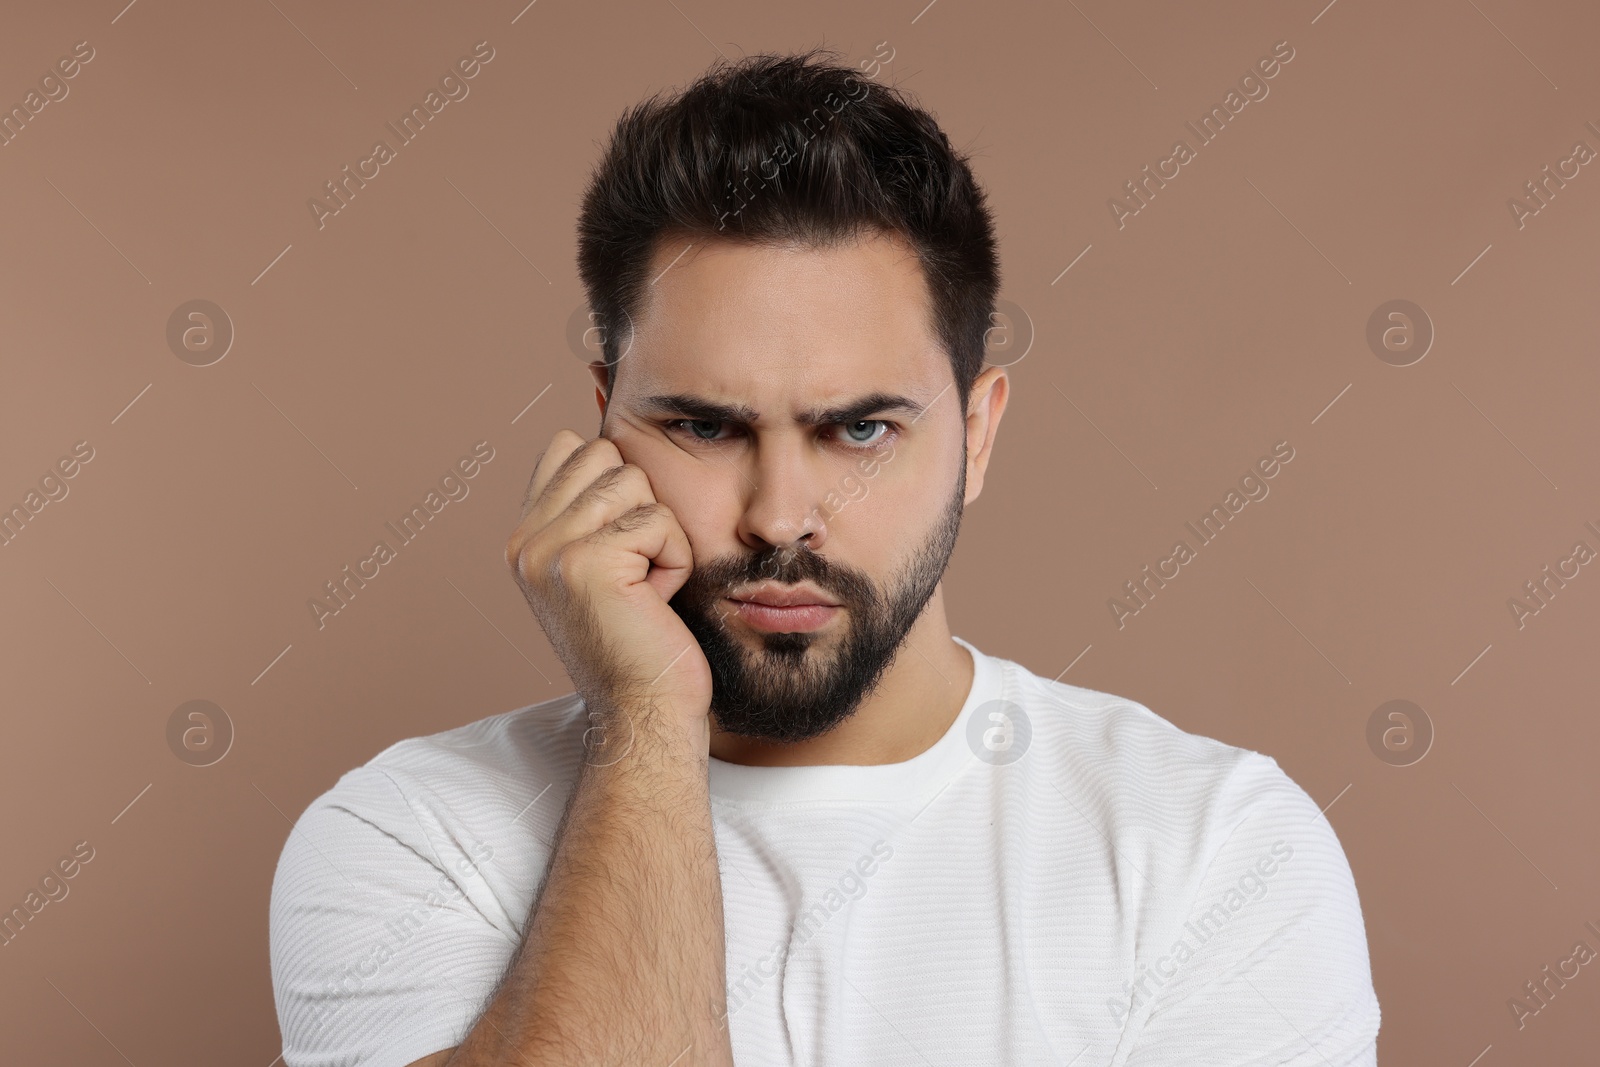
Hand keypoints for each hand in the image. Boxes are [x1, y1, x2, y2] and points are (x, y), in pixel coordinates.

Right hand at [506, 430, 712, 750]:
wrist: (646, 713)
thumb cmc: (645, 639)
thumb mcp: (612, 558)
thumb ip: (598, 497)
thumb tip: (602, 391)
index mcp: (523, 535)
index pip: (571, 446)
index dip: (615, 484)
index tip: (625, 544)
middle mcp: (524, 540)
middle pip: (608, 456)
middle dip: (643, 507)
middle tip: (637, 572)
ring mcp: (547, 551)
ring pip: (636, 483)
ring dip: (661, 535)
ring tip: (645, 587)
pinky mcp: (584, 564)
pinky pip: (658, 522)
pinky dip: (674, 561)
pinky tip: (654, 603)